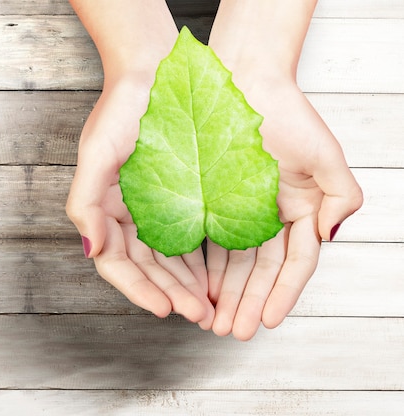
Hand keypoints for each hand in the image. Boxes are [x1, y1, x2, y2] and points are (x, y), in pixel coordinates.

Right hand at [67, 76, 214, 326]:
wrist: (153, 74)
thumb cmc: (120, 109)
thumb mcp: (96, 153)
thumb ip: (86, 202)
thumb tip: (90, 250)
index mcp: (104, 209)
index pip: (116, 263)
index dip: (138, 290)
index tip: (164, 309)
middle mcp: (127, 214)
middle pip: (146, 268)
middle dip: (170, 293)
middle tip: (198, 314)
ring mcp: (154, 208)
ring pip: (168, 259)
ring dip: (186, 284)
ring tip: (208, 306)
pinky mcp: (180, 197)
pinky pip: (188, 236)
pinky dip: (199, 260)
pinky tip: (213, 276)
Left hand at [206, 71, 363, 340]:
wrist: (243, 79)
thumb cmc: (288, 112)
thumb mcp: (325, 154)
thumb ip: (341, 196)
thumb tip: (330, 235)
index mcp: (301, 210)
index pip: (294, 265)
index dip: (282, 294)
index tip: (268, 321)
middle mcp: (271, 216)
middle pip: (260, 271)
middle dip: (247, 303)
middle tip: (234, 332)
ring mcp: (240, 210)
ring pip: (233, 263)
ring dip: (225, 293)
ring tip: (214, 320)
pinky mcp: (211, 201)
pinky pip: (207, 240)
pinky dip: (204, 266)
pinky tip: (197, 286)